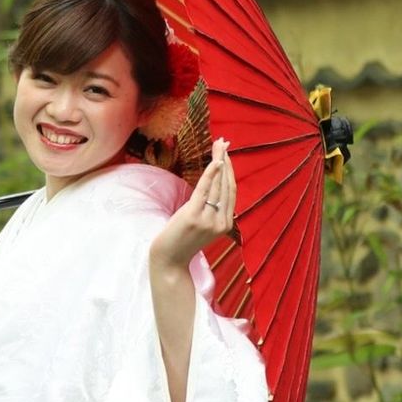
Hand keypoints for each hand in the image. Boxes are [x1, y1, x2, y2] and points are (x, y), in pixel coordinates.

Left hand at [150, 137, 236, 269]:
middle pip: (227, 185)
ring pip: (218, 185)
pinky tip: (215, 161)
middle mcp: (222, 222)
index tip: (227, 152)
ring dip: (219, 161)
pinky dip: (211, 174)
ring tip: (219, 144)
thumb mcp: (202, 224)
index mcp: (226, 224)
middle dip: (226, 160)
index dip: (231, 170)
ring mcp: (209, 220)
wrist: (169, 259)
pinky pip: (205, 191)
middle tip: (224, 142)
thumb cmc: (182, 240)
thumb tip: (214, 186)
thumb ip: (212, 210)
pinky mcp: (195, 217)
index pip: (231, 191)